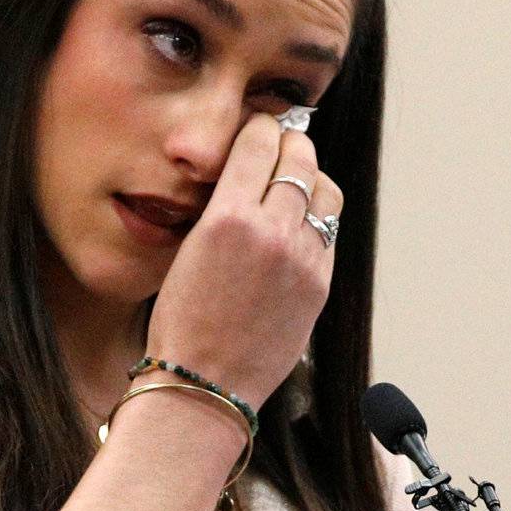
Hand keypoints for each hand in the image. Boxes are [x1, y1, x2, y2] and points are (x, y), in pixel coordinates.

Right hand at [144, 112, 342, 410]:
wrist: (204, 384)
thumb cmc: (182, 323)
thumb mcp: (188, 250)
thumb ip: (224, 206)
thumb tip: (249, 172)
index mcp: (229, 217)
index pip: (261, 141)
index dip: (262, 127)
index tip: (261, 126)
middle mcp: (272, 232)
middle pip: (300, 158)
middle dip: (291, 145)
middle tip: (284, 145)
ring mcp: (302, 259)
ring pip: (325, 191)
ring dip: (312, 178)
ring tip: (297, 183)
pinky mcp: (320, 285)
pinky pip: (328, 232)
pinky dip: (316, 219)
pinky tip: (298, 226)